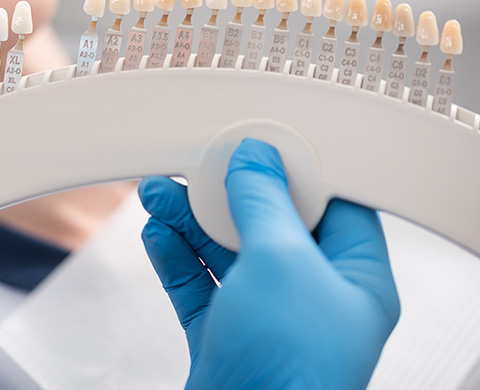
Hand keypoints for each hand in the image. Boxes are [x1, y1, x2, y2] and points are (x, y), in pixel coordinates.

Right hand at [139, 138, 399, 389]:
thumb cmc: (290, 370)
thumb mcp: (281, 261)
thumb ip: (264, 202)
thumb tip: (255, 158)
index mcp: (353, 279)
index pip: (332, 205)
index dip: (295, 171)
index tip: (258, 144)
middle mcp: (311, 298)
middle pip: (266, 225)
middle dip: (223, 194)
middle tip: (193, 166)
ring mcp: (265, 319)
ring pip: (225, 253)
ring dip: (189, 221)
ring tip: (158, 193)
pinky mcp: (225, 337)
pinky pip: (199, 285)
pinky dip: (176, 257)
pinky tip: (158, 233)